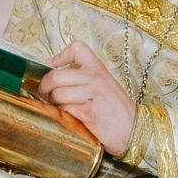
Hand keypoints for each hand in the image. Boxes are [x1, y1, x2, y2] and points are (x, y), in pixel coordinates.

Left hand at [36, 40, 137, 155]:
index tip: (53, 65)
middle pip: (56, 75)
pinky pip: (63, 109)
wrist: (133, 129)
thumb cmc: (116, 109)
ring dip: (51, 102)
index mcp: (98, 68)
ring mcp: (91, 95)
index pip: (77, 48)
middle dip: (44, 87)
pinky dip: (59, 113)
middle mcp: (95, 78)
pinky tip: (65, 116)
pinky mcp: (88, 113)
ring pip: (57, 93)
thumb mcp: (103, 84)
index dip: (60, 55)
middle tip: (44, 94)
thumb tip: (54, 74)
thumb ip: (84, 77)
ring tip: (56, 107)